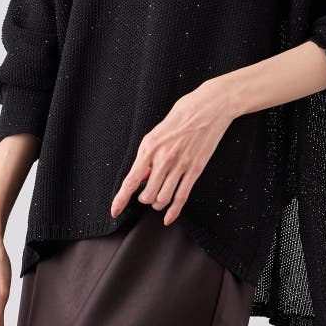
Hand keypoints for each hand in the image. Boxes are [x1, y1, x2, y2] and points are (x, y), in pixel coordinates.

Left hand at [110, 78, 236, 225]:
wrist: (210, 107)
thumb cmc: (183, 113)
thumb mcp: (157, 130)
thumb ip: (148, 153)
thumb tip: (144, 174)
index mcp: (150, 147)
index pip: (131, 181)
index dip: (121, 199)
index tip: (115, 211)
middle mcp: (163, 159)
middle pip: (147, 195)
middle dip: (144, 199)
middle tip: (146, 194)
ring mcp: (180, 165)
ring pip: (163, 199)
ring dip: (158, 204)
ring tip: (158, 200)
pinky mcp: (195, 169)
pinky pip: (182, 197)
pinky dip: (174, 211)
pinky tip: (168, 218)